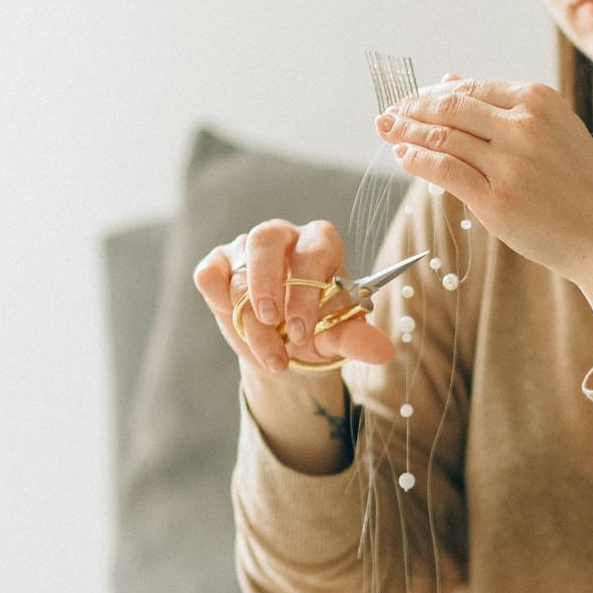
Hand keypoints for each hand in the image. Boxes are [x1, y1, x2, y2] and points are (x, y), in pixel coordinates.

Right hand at [193, 219, 396, 378]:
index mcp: (320, 243)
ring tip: (269, 355)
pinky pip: (208, 274)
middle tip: (272, 324)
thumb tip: (384, 353)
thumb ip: (356, 339)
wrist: (285, 347)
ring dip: (249, 320)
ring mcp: (246, 248)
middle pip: (265, 240)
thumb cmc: (316, 329)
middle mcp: (283, 237)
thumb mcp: (336, 337)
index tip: (303, 332)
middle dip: (266, 285)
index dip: (305, 291)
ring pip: (239, 272)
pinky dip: (218, 300)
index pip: (312, 251)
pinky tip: (236, 322)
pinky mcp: (218, 264)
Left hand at [376, 77, 592, 286]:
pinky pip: (444, 171)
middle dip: (412, 107)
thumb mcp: (551, 131)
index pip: (470, 89)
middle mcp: (523, 126)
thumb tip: (447, 81)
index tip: (411, 99)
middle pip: (450, 107)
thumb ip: (501, 107)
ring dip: (407, 131)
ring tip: (385, 129)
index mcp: (538, 101)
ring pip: (443, 137)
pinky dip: (417, 160)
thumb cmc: (578, 185)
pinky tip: (403, 155)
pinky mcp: (497, 200)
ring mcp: (510, 163)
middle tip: (387, 112)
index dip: (433, 93)